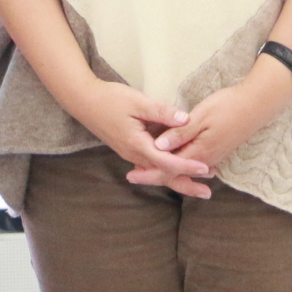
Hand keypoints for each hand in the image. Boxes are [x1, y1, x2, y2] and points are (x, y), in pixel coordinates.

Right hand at [56, 78, 216, 198]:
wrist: (84, 101)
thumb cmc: (110, 99)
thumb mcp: (138, 102)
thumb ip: (162, 112)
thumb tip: (187, 120)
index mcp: (138, 145)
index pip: (167, 162)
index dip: (187, 166)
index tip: (206, 168)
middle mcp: (134, 154)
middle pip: (164, 175)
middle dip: (186, 184)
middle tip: (208, 192)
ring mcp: (130, 154)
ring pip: (157, 172)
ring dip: (178, 178)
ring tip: (199, 183)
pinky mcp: (129, 149)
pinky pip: (151, 165)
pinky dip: (166, 170)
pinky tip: (176, 169)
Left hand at [136, 64, 291, 180]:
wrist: (257, 105)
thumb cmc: (228, 106)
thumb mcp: (201, 117)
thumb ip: (179, 134)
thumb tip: (158, 148)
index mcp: (199, 152)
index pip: (168, 167)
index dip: (149, 171)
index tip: (131, 174)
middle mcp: (205, 159)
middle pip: (175, 172)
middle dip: (153, 174)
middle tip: (132, 175)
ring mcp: (213, 156)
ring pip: (184, 168)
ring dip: (165, 170)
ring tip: (146, 169)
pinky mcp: (217, 149)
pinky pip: (193, 163)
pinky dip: (179, 164)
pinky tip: (171, 160)